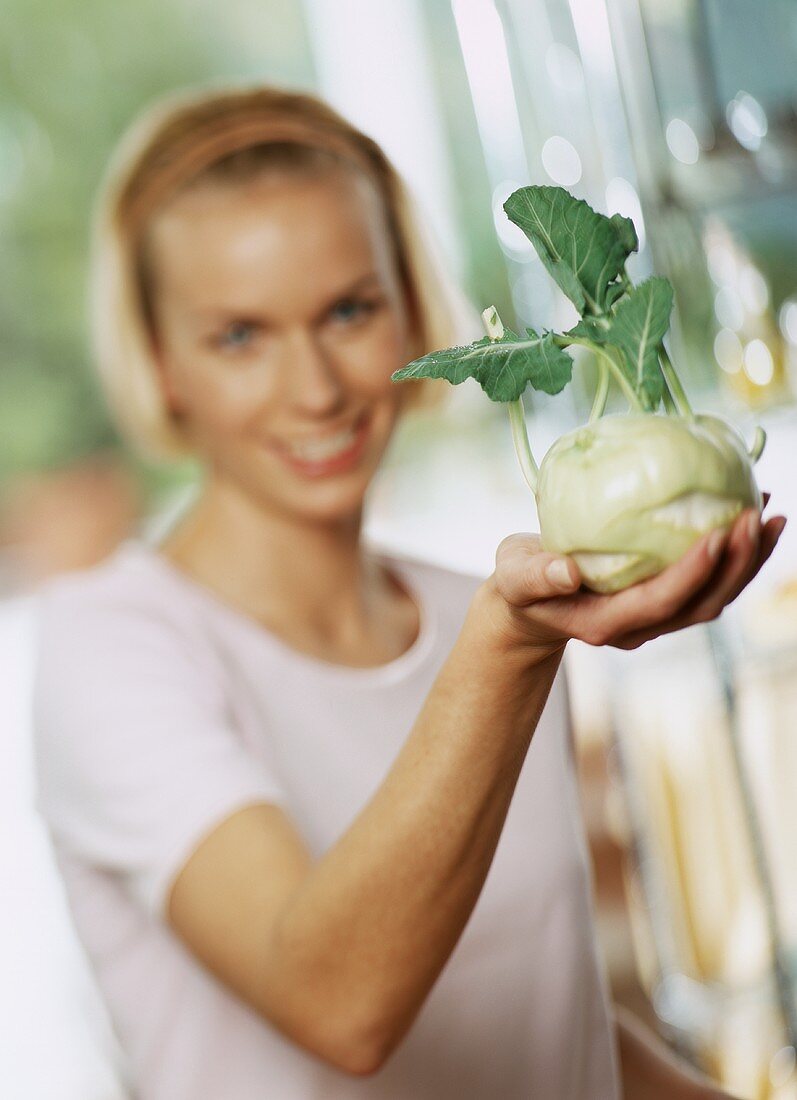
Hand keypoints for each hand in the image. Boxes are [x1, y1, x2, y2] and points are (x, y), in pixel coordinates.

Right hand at [488, 504, 785, 656]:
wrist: (528, 604)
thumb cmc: (519, 586)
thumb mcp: (515, 577)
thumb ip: (536, 577)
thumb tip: (567, 571)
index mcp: (606, 624)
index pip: (661, 603)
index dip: (694, 574)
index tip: (717, 533)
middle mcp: (641, 627)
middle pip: (702, 604)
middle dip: (736, 565)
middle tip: (756, 514)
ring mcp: (657, 616)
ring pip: (715, 597)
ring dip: (748, 561)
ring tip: (770, 513)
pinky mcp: (666, 600)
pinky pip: (710, 581)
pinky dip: (735, 553)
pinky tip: (747, 512)